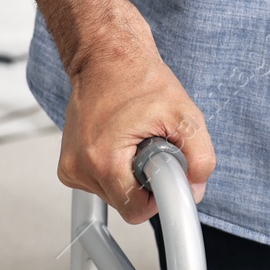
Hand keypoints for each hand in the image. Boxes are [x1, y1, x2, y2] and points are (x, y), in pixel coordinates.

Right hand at [58, 25, 215, 223]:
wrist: (106, 57)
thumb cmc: (139, 79)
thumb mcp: (185, 115)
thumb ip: (200, 157)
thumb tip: (196, 189)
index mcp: (102, 160)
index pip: (135, 211)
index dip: (159, 197)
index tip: (168, 176)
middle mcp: (79, 167)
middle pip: (126, 204)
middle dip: (146, 182)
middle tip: (153, 148)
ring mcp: (70, 166)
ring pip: (115, 194)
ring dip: (132, 174)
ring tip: (136, 140)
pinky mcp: (69, 164)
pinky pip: (103, 183)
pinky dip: (118, 168)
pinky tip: (122, 143)